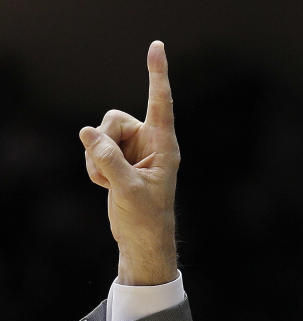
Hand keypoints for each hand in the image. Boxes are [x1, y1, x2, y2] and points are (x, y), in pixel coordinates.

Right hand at [79, 40, 179, 285]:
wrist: (142, 240)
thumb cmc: (146, 218)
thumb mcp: (128, 189)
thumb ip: (109, 160)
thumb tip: (87, 133)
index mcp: (164, 146)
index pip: (160, 103)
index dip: (157, 74)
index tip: (157, 46)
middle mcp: (150, 143)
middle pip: (114, 120)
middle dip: (102, 141)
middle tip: (107, 169)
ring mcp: (133, 151)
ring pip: (100, 134)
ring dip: (95, 158)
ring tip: (108, 182)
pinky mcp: (119, 160)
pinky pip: (94, 150)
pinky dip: (92, 168)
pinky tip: (105, 185)